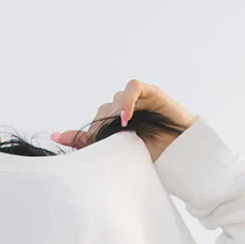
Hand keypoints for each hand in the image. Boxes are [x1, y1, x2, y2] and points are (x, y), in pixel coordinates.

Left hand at [50, 80, 194, 157]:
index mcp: (118, 129)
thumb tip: (58, 138)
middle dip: (101, 128)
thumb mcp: (122, 155)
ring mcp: (138, 101)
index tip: (58, 139)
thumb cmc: (160, 155)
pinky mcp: (152, 93)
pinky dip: (127, 101)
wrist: (187, 155)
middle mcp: (125, 113)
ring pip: (114, 101)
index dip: (80, 135)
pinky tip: (126, 118)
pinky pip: (133, 88)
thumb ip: (95, 145)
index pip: (94, 126)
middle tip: (108, 143)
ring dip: (114, 116)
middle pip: (102, 112)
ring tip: (122, 132)